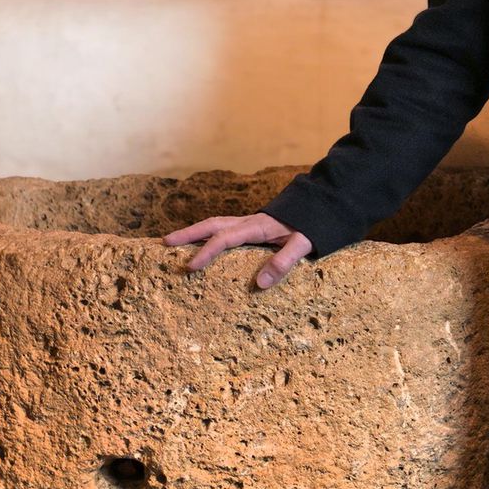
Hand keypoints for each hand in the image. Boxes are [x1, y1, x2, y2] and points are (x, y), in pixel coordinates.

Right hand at [161, 213, 313, 288]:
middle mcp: (250, 221)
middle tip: (164, 243)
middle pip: (213, 224)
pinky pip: (225, 229)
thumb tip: (259, 284)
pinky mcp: (254, 226)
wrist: (324, 203)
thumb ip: (284, 261)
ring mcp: (251, 222)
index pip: (226, 238)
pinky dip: (209, 235)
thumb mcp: (304, 244)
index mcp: (258, 226)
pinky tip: (202, 245)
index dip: (207, 251)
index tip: (189, 267)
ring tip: (174, 243)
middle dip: (189, 233)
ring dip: (196, 232)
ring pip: (217, 224)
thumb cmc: (314, 224)